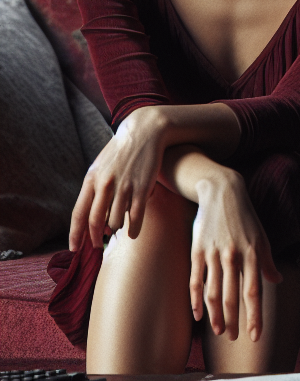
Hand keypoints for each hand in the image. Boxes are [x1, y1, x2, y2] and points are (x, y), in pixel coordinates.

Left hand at [69, 106, 169, 250]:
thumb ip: (95, 187)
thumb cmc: (123, 150)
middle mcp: (105, 184)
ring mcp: (124, 186)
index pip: (79, 212)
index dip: (75, 234)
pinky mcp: (142, 187)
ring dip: (115, 230)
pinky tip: (133, 234)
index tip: (74, 249)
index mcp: (92, 179)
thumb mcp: (102, 165)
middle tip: (96, 246)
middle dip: (93, 237)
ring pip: (115, 220)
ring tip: (118, 230)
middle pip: (95, 220)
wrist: (146, 131)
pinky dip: (133, 229)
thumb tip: (95, 214)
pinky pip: (135, 216)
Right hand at [190, 170, 282, 341]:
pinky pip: (195, 281)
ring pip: (213, 292)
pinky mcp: (197, 251)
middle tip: (234, 338)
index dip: (255, 316)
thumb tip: (277, 281)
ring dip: (215, 315)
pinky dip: (196, 300)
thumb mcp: (262, 237)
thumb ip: (268, 261)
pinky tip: (198, 315)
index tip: (255, 336)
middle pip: (232, 296)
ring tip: (218, 331)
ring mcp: (213, 254)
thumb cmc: (246, 217)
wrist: (222, 192)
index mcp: (253, 253)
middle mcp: (233, 256)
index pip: (254, 292)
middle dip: (234, 321)